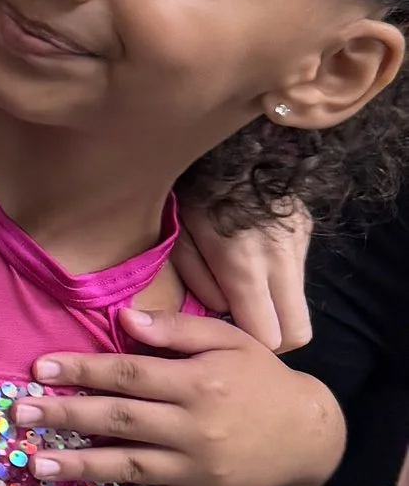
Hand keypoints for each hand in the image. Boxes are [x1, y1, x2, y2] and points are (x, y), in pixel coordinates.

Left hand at [19, 306, 344, 485]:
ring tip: (36, 465)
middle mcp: (195, 429)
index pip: (129, 374)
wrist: (310, 437)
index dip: (83, 370)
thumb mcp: (229, 341)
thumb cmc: (261, 380)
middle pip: (121, 420)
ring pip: (130, 467)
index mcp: (199, 383)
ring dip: (80, 466)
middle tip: (21, 414)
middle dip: (66, 415)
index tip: (40, 368)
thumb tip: (125, 319)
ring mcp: (198, 471)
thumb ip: (176, 330)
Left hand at [171, 202, 313, 348]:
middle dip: (272, 337)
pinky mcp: (306, 231)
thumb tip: (220, 311)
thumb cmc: (193, 191)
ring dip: (274, 306)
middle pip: (297, 333)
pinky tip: (255, 261)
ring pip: (300, 304)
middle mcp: (280, 261)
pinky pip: (297, 274)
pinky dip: (278, 280)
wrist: (234, 143)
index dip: (247, 341)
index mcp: (244, 266)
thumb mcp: (180, 237)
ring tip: (244, 290)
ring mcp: (299, 246)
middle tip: (243, 321)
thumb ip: (200, 281)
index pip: (266, 336)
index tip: (226, 332)